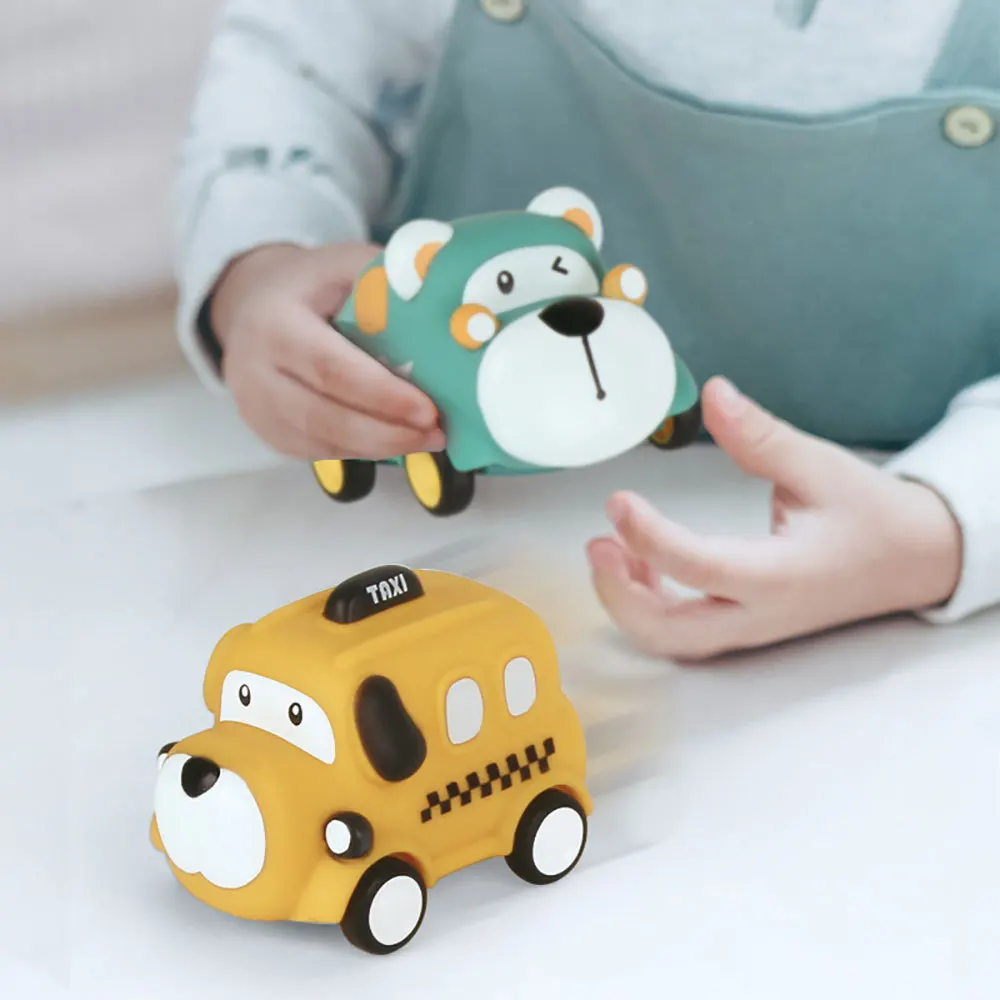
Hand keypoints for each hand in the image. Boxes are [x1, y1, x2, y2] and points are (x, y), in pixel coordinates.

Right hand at [210, 242, 444, 459]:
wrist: (248, 306)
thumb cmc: (309, 284)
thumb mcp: (343, 265)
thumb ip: (386, 284)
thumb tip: (449, 312)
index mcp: (274, 323)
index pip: (331, 369)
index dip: (382, 395)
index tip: (429, 410)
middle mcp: (256, 372)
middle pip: (327, 417)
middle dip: (388, 433)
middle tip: (437, 434)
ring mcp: (258, 409)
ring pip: (324, 443)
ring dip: (381, 448)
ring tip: (428, 440)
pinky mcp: (269, 433)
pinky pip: (320, 452)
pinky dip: (363, 452)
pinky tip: (396, 442)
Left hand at [587, 377, 962, 659]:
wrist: (912, 561)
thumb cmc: (869, 514)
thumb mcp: (819, 466)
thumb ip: (761, 437)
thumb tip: (713, 392)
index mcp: (781, 575)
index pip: (701, 567)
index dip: (650, 538)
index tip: (616, 500)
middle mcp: (760, 614)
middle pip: (671, 633)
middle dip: (621, 596)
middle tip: (597, 543)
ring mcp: (749, 629)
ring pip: (671, 639)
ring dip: (628, 602)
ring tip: (609, 547)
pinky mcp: (742, 625)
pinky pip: (682, 630)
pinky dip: (647, 604)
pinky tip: (636, 561)